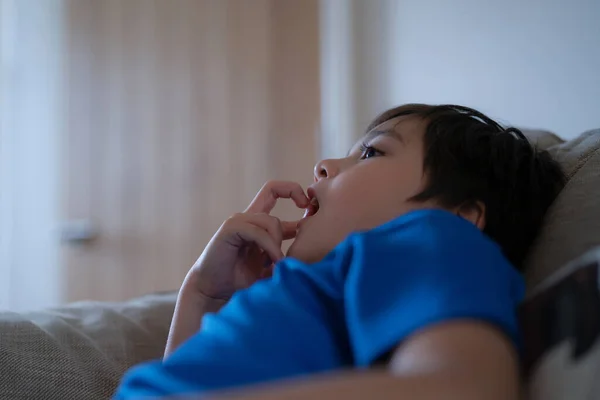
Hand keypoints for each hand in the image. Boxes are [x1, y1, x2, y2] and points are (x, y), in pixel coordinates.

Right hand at [185, 180, 309, 299]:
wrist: (214, 292)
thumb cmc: (241, 280)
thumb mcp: (272, 264)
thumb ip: (288, 252)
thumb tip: (314, 246)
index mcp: (258, 222)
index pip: (276, 191)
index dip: (294, 191)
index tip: (309, 207)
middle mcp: (248, 217)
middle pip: (273, 188)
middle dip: (295, 194)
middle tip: (308, 218)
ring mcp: (238, 221)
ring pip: (270, 219)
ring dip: (279, 241)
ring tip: (280, 262)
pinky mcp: (230, 230)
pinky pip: (257, 231)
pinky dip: (269, 246)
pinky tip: (273, 262)